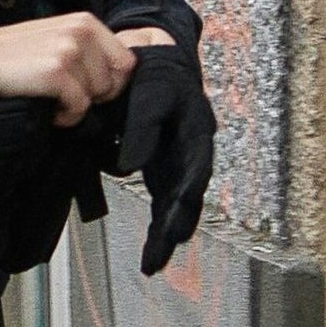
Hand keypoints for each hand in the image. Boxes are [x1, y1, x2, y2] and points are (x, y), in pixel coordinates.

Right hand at [0, 13, 142, 127]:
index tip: (89, 88)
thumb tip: (120, 76)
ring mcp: (69, 50)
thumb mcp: (58, 38)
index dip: (112, 82)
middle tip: (66, 94)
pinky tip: (48, 108)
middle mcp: (81, 31)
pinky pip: (79, 107)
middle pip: (114, 81)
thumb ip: (89, 49)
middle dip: (93, 95)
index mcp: (85, 21)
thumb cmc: (18, 55)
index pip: (127, 61)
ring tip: (52, 98)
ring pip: (96, 95)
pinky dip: (65, 116)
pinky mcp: (55, 72)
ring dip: (76, 105)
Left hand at [113, 43, 215, 274]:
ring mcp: (181, 164)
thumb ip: (142, 130)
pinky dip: (159, 224)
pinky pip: (165, 201)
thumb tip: (128, 167)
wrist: (157, 63)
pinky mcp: (166, 169)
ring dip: (165, 234)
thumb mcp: (151, 96)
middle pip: (188, 199)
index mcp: (197, 135)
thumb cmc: (158, 77)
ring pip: (177, 205)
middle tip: (159, 257)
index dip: (185, 200)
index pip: (195, 173)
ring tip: (152, 263)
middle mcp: (194, 155)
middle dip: (174, 229)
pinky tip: (153, 246)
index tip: (174, 225)